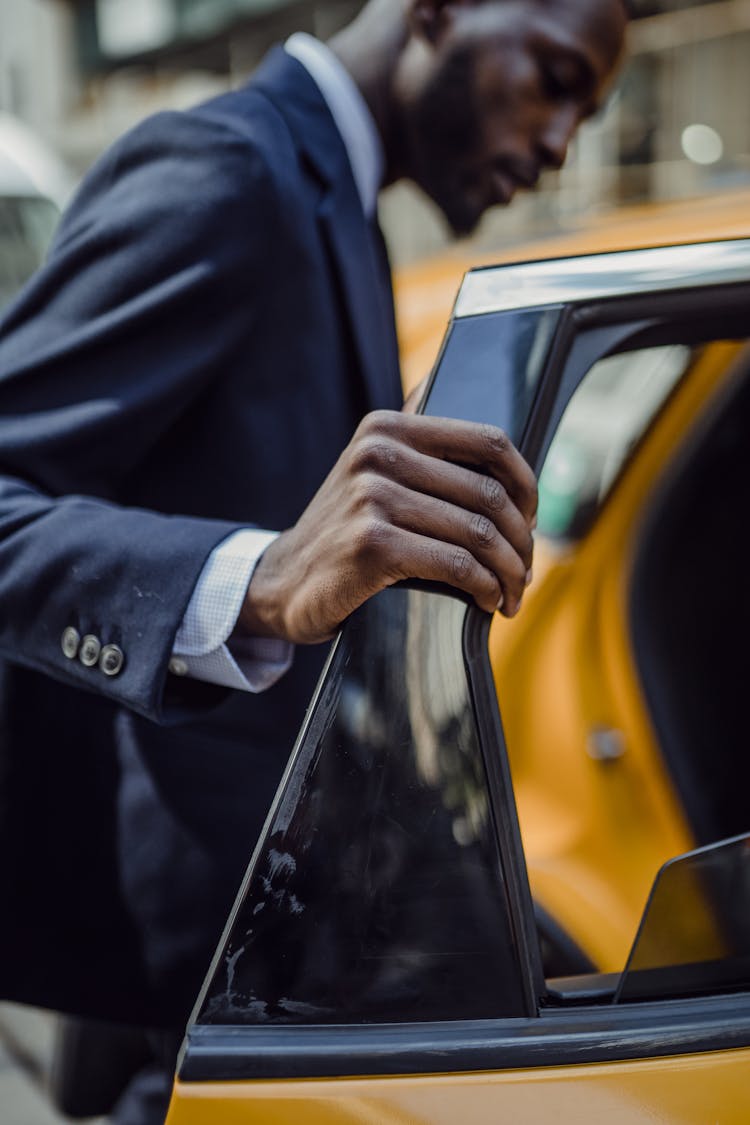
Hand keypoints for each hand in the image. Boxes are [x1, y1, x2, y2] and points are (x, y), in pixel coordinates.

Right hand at [238, 409, 536, 644]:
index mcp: (387, 427)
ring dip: (509, 572)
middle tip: (526, 572)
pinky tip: (488, 601)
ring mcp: (372, 497)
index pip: (489, 441)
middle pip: (489, 494)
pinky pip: (456, 565)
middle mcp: (378, 454)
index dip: (526, 483)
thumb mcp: (369, 471)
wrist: (283, 582)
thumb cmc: (343, 531)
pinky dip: (484, 587)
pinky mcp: (371, 544)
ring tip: (513, 594)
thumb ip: (411, 436)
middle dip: (522, 541)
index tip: (531, 519)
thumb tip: (448, 367)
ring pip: (479, 533)